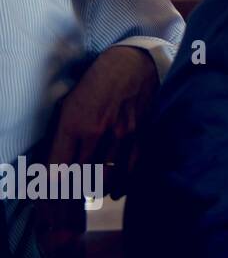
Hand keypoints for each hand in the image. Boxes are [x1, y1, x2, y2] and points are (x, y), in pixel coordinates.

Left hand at [49, 45, 158, 199]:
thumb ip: (62, 135)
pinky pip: (130, 168)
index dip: (57, 184)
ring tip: (92, 191)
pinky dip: (122, 185)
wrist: (132, 65)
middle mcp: (97, 132)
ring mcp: (121, 135)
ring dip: (97, 188)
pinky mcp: (140, 135)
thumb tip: (57, 164)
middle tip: (74, 192)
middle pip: (82, 175)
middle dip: (76, 188)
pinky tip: (115, 192)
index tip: (57, 189)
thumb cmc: (96, 83)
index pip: (60, 167)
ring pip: (107, 176)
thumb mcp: (69, 104)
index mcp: (74, 123)